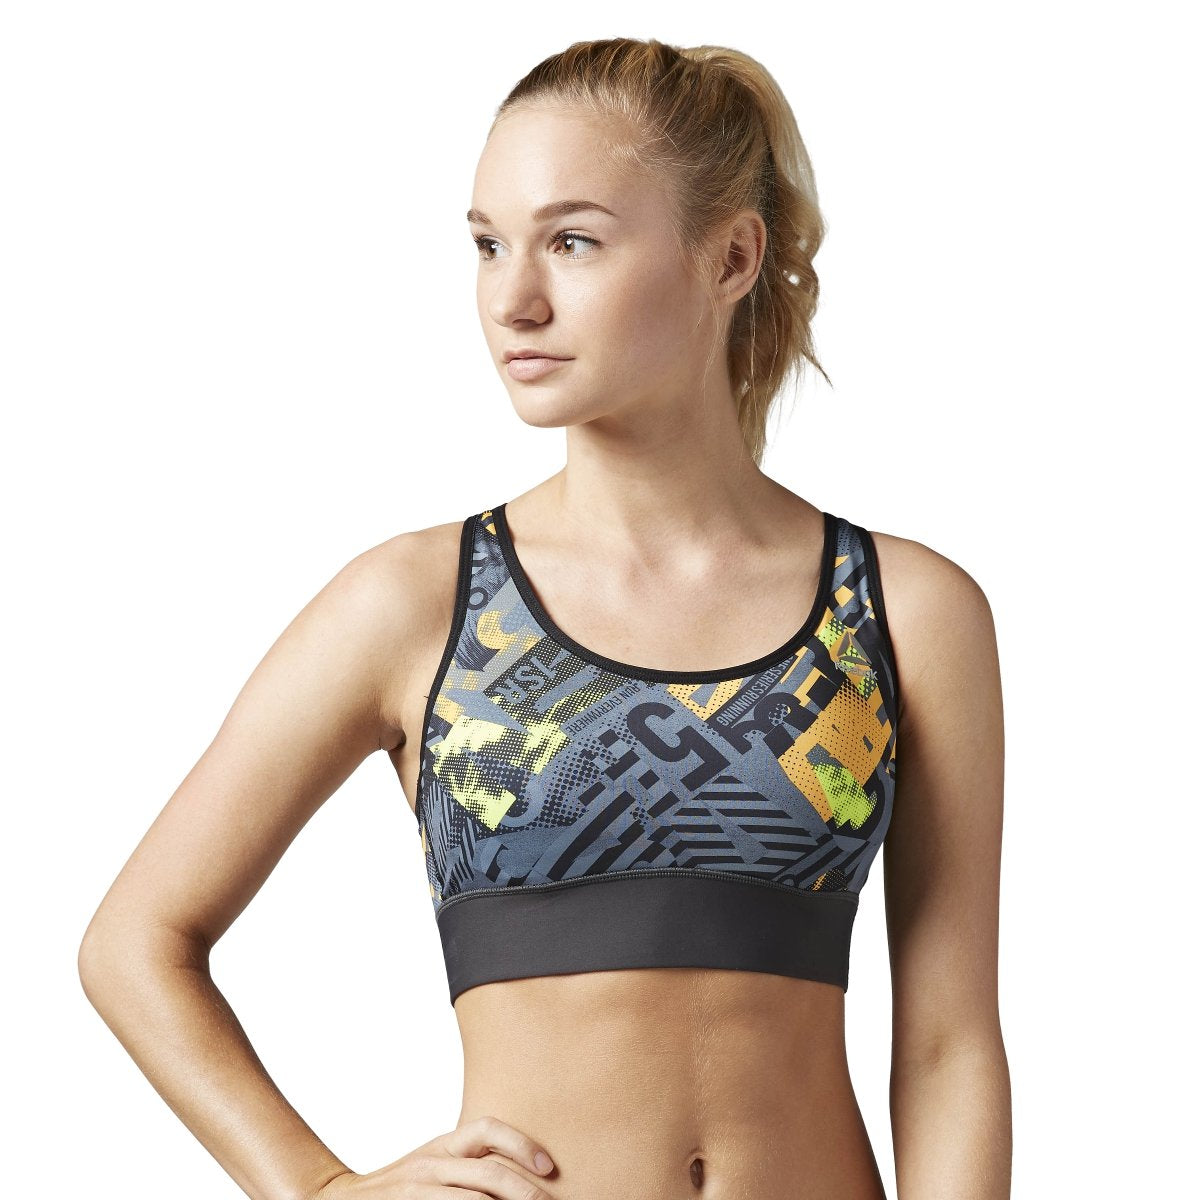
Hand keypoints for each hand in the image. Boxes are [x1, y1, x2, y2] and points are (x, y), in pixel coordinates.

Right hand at [313, 1114, 556, 1197]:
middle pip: (490, 1173)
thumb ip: (467, 1165)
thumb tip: (524, 1177)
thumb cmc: (400, 1185)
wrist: (339, 1199)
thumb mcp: (434, 1164)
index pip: (488, 1130)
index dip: (522, 1143)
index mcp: (443, 1145)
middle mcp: (432, 1163)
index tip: (548, 1166)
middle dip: (526, 1192)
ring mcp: (419, 1189)